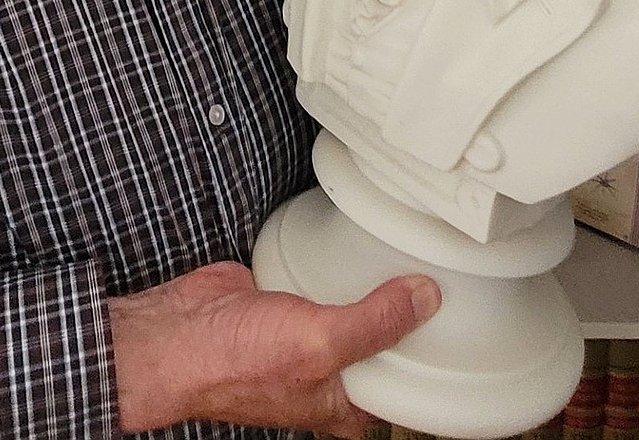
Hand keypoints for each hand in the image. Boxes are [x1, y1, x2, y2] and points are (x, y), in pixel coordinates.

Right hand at [108, 259, 439, 435]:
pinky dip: (335, 257)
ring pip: (353, 303)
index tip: (462, 325)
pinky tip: (355, 236)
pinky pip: (321, 274)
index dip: (431, 360)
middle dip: (403, 310)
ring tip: (407, 248)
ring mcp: (305, 330)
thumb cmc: (235, 364)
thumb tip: (425, 299)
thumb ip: (374, 323)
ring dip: (371, 279)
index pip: (403, 389)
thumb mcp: (320, 345)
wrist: (176, 333)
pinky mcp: (285, 294)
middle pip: (380, 338)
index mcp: (342, 403)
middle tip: (438, 274)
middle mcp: (326, 369)